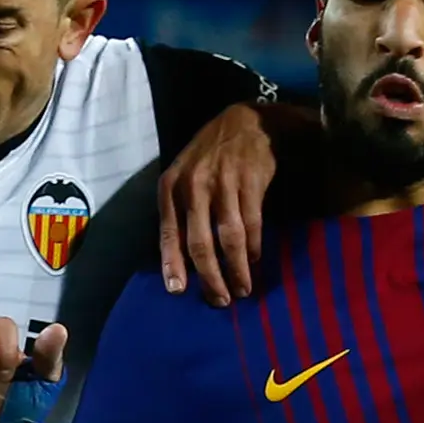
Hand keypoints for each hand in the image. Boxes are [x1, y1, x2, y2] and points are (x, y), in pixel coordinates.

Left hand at [158, 99, 302, 304]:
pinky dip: (253, 247)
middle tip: (219, 300)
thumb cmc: (209, 158)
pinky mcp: (250, 180)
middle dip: (210, 278)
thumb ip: (179, 215)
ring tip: (242, 289)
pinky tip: (254, 260)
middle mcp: (194, 185)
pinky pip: (252, 224)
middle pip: (200, 244)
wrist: (244, 121)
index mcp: (171, 187)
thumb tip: (180, 265)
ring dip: (236, 269)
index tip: (178, 292)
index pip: (169, 235)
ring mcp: (223, 182)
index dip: (174, 266)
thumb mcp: (183, 179)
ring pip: (229, 238)